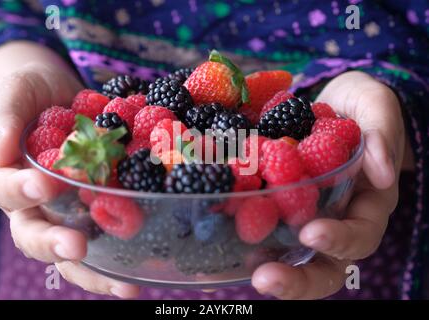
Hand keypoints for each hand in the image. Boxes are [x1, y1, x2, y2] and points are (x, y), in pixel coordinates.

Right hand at [0, 63, 138, 297]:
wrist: (58, 95)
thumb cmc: (30, 93)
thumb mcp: (14, 93)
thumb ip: (3, 117)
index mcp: (4, 176)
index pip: (5, 190)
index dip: (21, 190)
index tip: (43, 184)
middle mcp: (32, 203)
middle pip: (34, 234)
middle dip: (54, 243)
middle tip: (77, 247)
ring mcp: (63, 210)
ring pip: (70, 251)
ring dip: (94, 271)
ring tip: (125, 286)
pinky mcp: (92, 209)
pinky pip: (102, 237)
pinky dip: (118, 257)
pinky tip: (142, 273)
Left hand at [251, 71, 405, 298]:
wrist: (329, 102)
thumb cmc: (357, 105)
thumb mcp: (374, 107)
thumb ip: (382, 134)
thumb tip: (383, 174)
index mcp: (366, 204)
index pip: (360, 235)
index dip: (339, 240)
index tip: (312, 232)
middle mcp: (335, 220)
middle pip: (323, 266)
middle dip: (297, 279)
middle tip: (265, 279)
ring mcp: (303, 217)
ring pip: (289, 257)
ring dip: (265, 269)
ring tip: (236, 273)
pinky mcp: (275, 207)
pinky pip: (260, 229)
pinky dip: (239, 237)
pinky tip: (214, 239)